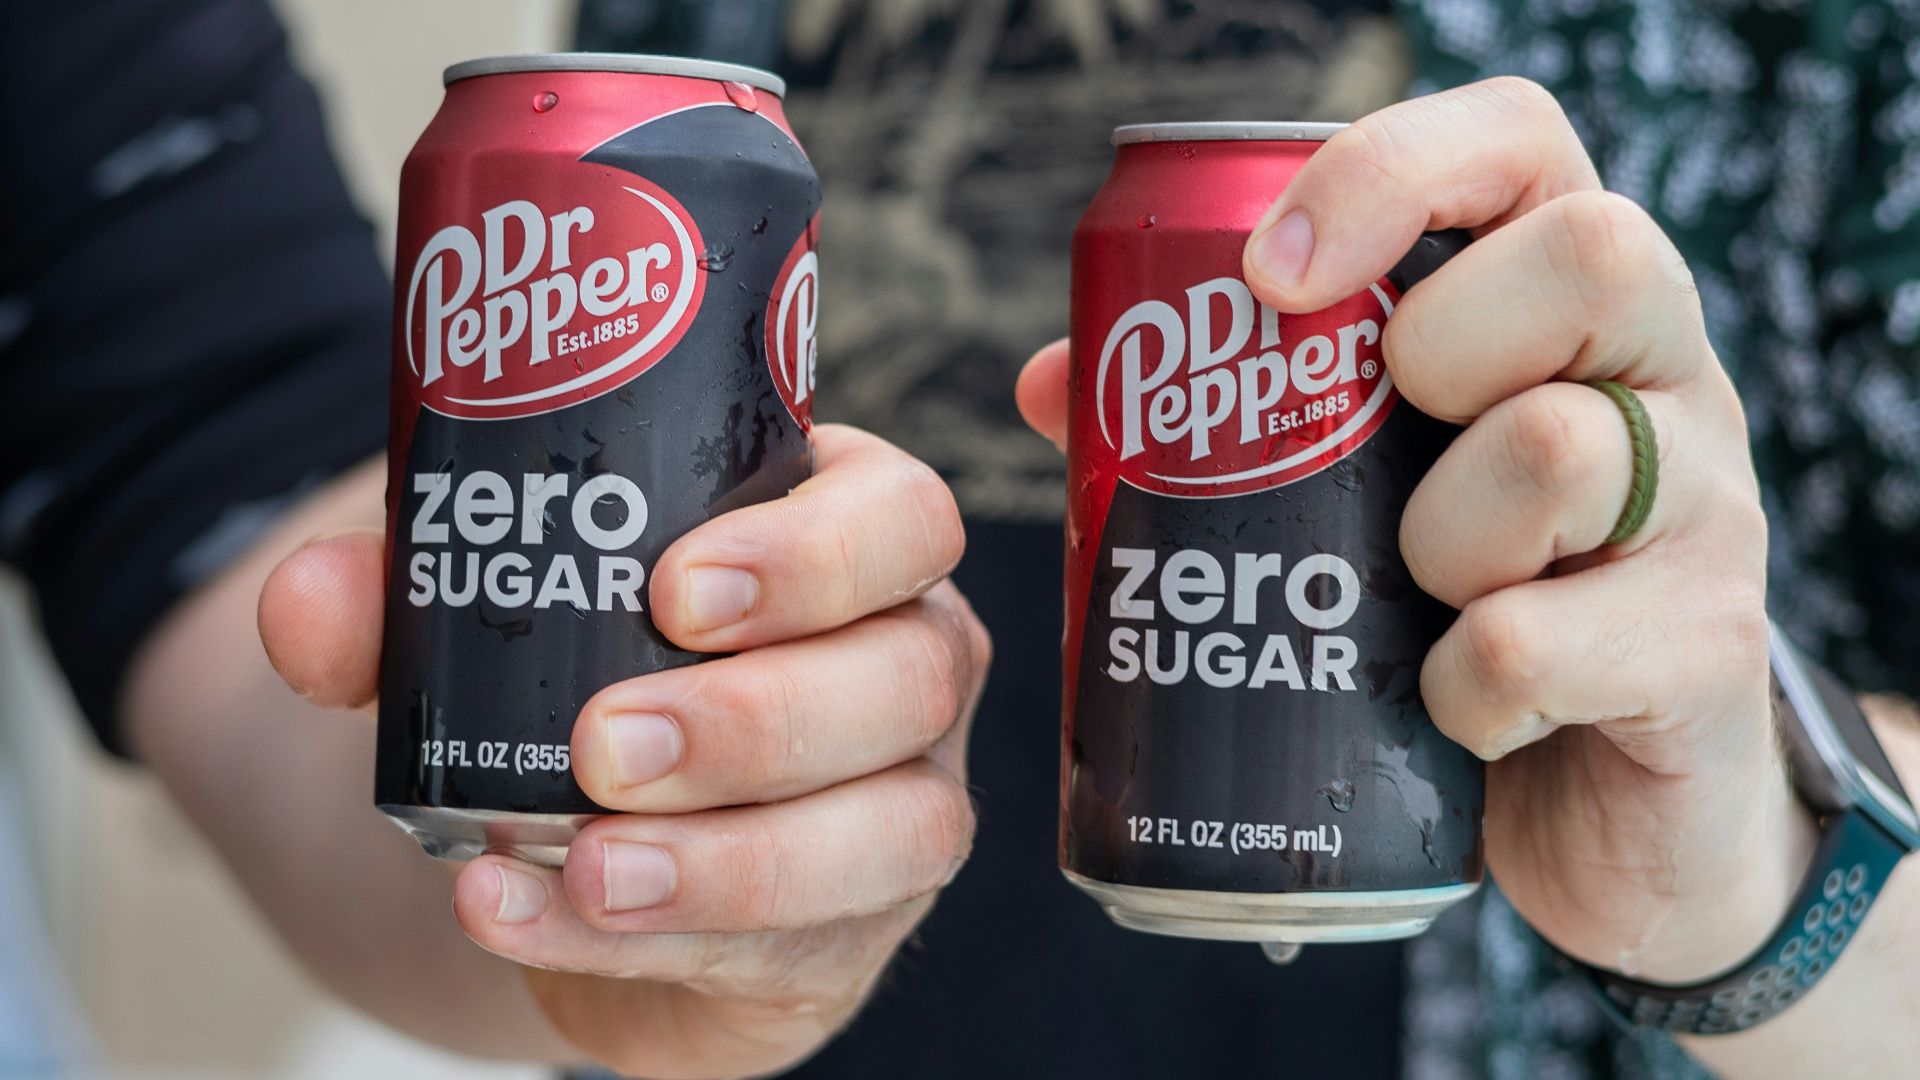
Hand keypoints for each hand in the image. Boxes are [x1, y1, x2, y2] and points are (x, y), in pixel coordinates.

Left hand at [258, 424, 986, 1077]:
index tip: (676, 590)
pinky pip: (796, 944)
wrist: (580, 836)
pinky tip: (525, 915)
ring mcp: (901, 802)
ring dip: (737, 857)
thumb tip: (310, 602)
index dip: (819, 554)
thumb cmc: (580, 671)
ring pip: (899, 828)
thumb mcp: (496, 607)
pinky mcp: (851, 930)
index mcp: (849, 540)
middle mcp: (908, 664)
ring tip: (587, 860)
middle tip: (606, 745)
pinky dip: (653, 941)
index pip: (903, 518)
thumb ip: (399, 591)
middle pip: (912, 675)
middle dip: (761, 718)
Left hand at [1020, 78, 1811, 986]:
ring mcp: (1708, 511)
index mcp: (1570, 306)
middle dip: (1439, 344)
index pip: (1520, 143)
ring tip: (1416, 597)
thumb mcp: (1363, 494)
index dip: (1389, 172)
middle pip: (1592, 255)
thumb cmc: (1456, 605)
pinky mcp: (1707, 655)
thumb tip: (1051, 384)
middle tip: (1368, 449)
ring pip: (1562, 451)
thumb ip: (1228, 427)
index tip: (1268, 273)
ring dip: (1436, 541)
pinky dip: (1462, 686)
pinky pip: (1544, 641)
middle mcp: (1669, 376)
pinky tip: (1457, 708)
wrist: (1605, 809)